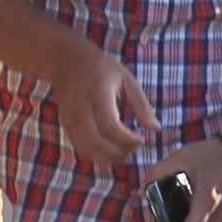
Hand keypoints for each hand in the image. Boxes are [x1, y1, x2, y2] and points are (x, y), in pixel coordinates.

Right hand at [51, 44, 158, 165]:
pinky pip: (79, 147)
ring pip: (86, 148)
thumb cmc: (102, 69)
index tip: (141, 139)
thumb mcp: (127, 80)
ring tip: (124, 155)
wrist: (68, 62)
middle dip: (118, 152)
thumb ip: (141, 105)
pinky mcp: (65, 125)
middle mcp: (80, 108)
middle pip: (97, 142)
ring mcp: (70, 118)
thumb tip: (156, 129)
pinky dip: (96, 156)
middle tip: (134, 150)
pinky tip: (110, 153)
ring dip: (108, 158)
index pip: (110, 126)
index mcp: (98, 93)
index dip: (127, 140)